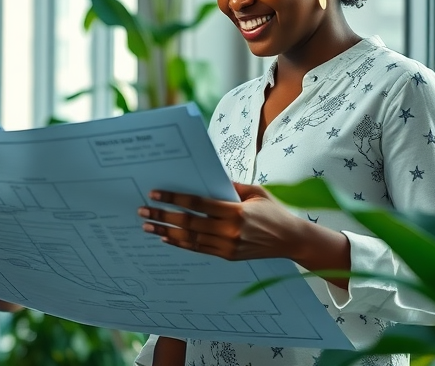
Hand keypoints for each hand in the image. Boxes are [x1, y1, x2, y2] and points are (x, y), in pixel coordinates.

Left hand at [138, 182, 307, 261]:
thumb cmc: (273, 211)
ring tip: (147, 227)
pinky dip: (180, 244)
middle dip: (163, 216)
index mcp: (236, 211)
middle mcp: (230, 231)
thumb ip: (230, 185)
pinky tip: (165, 238)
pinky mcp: (228, 256)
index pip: (198, 203)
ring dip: (166, 232)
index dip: (175, 198)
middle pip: (189, 223)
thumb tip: (206, 177)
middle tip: (143, 211)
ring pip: (190, 239)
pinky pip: (198, 249)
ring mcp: (228, 246)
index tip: (156, 194)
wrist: (291, 240)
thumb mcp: (255, 192)